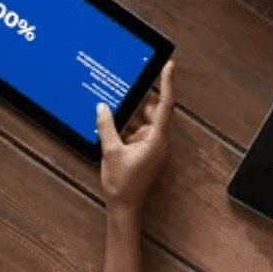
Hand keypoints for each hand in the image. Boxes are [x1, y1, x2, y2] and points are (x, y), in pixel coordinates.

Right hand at [98, 60, 175, 206]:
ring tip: (116, 107)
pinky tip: (114, 123)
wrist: (125, 206)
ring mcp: (153, 145)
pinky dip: (128, 125)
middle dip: (141, 99)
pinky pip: (139, 130)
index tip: (169, 65)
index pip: (165, 104)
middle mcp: (159, 140)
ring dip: (131, 114)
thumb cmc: (122, 183)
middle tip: (130, 85)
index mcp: (157, 139)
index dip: (167, 83)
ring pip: (145, 120)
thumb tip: (103, 107)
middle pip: (155, 110)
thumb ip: (107, 127)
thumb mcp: (111, 151)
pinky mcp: (145, 150)